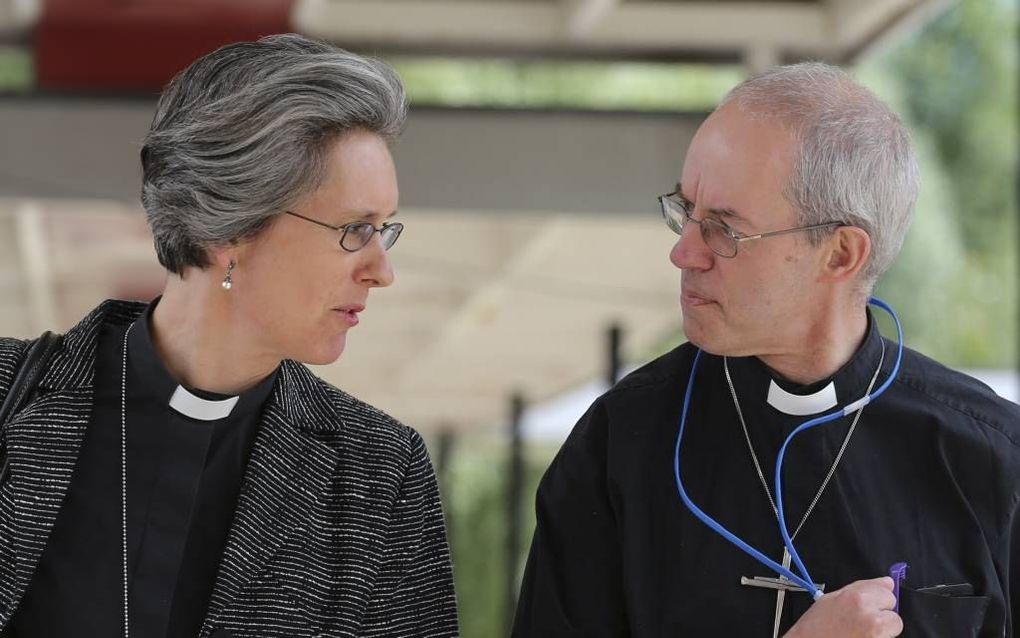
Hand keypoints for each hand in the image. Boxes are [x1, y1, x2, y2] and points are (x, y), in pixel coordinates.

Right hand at [784, 577, 902, 637]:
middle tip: (862, 622)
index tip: (871, 604)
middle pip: (895, 614)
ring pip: (893, 630)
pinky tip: (860, 637)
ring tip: (860, 632)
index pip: (888, 592)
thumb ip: (862, 588)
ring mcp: (876, 635)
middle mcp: (870, 617)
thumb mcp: (831, 599)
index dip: (878, 599)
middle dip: (883, 617)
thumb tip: (886, 583)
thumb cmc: (814, 628)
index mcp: (857, 598)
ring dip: (883, 632)